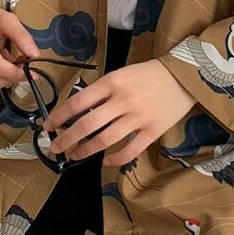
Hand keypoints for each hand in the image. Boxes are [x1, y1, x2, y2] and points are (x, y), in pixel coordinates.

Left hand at [45, 59, 197, 166]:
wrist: (184, 76)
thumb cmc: (149, 74)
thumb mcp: (122, 74)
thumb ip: (103, 91)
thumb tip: (80, 111)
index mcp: (112, 82)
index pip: (78, 102)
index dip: (59, 116)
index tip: (49, 126)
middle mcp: (122, 100)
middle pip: (87, 125)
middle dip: (66, 139)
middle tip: (55, 147)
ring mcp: (138, 117)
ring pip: (104, 140)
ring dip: (85, 150)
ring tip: (74, 155)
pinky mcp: (152, 131)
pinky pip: (129, 150)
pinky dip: (115, 159)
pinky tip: (106, 161)